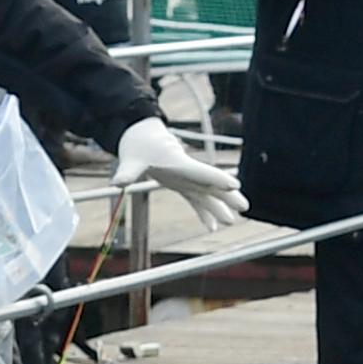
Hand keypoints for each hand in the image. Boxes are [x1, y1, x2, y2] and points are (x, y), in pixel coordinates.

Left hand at [112, 117, 242, 233]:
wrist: (142, 135)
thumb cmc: (138, 145)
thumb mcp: (131, 158)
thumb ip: (127, 171)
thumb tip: (118, 183)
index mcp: (177, 162)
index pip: (199, 172)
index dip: (216, 178)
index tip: (233, 185)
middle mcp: (187, 171)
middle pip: (210, 184)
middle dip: (227, 195)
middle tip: (244, 206)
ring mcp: (186, 178)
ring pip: (208, 193)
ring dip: (220, 206)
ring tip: (233, 221)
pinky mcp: (182, 184)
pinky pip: (197, 200)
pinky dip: (204, 212)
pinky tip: (212, 227)